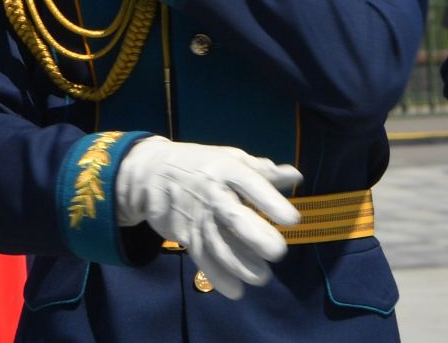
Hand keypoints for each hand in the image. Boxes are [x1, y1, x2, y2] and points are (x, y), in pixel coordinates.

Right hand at [114, 137, 302, 299]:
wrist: (150, 173)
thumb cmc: (202, 165)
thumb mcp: (230, 158)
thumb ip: (263, 171)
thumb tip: (296, 177)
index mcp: (227, 169)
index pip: (251, 183)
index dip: (270, 202)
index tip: (293, 220)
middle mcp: (211, 193)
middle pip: (233, 216)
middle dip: (255, 236)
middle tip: (278, 252)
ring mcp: (196, 215)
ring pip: (217, 243)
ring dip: (239, 264)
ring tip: (262, 277)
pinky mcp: (184, 234)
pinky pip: (201, 257)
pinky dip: (217, 276)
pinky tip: (235, 290)